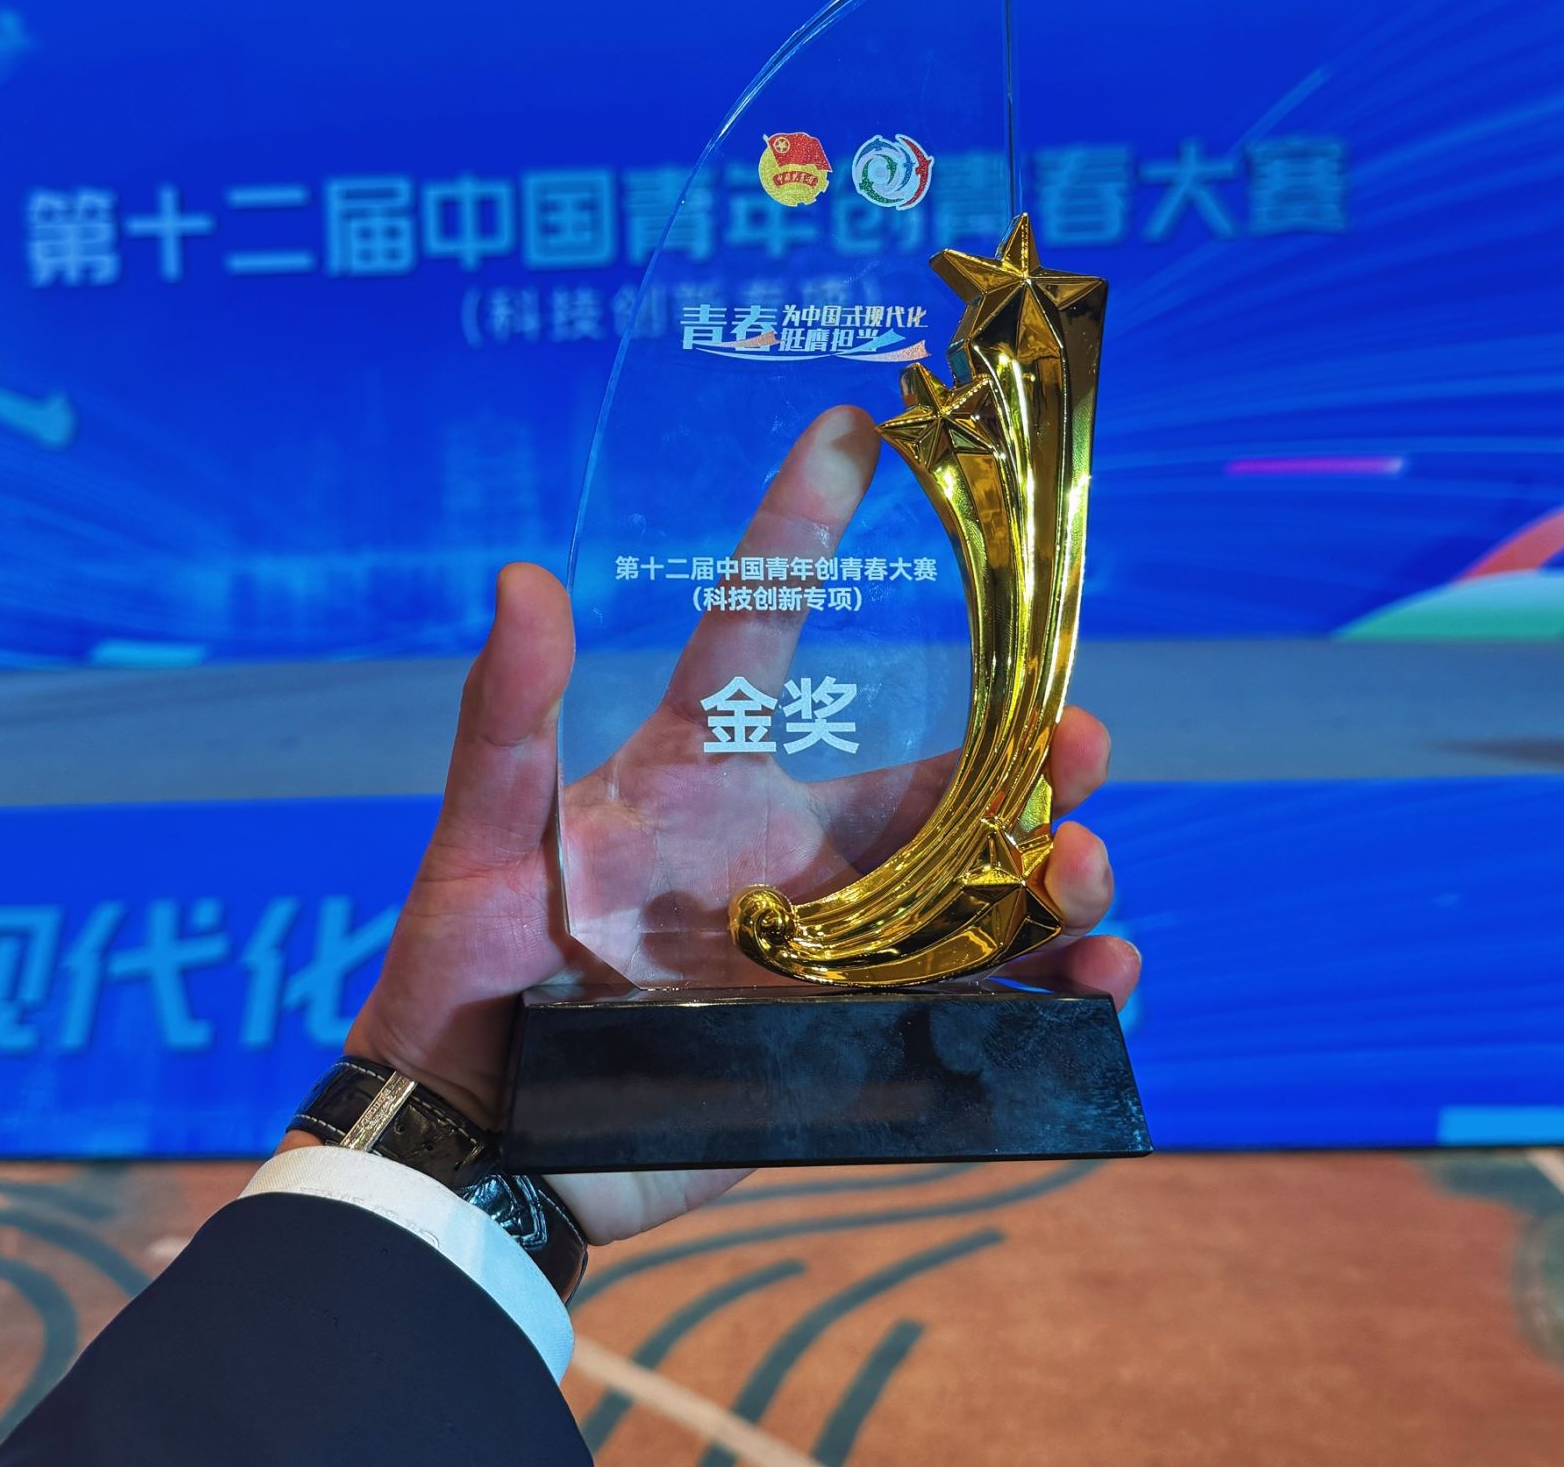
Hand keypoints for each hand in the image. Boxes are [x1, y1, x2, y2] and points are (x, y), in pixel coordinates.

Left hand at [309, 408, 1139, 1245]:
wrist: (476, 1140)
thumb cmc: (462, 971)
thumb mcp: (481, 841)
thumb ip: (508, 723)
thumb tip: (522, 575)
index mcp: (696, 774)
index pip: (761, 629)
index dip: (803, 527)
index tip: (853, 424)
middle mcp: (778, 851)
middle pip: (928, 786)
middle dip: (1021, 758)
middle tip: (1083, 746)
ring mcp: (821, 949)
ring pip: (972, 893)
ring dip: (1050, 876)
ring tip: (1088, 878)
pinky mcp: (845, 1042)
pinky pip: (970, 1007)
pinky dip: (1049, 995)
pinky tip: (1101, 982)